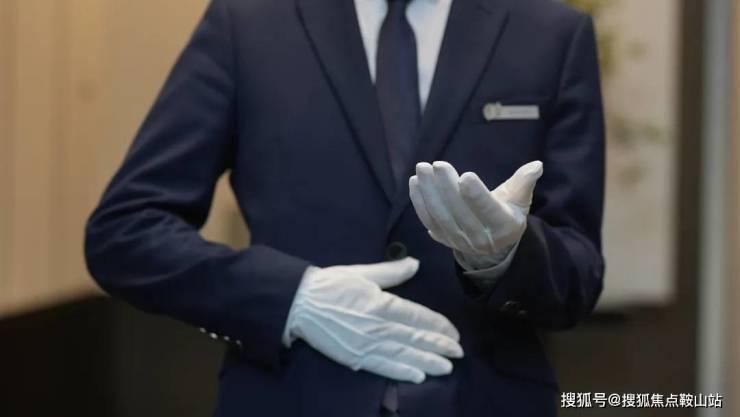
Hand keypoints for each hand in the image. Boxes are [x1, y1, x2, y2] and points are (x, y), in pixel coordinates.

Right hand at [283, 257, 463, 383]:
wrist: (299, 303)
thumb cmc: (331, 284)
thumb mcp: (362, 272)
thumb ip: (391, 272)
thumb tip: (415, 264)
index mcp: (382, 303)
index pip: (418, 316)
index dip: (438, 325)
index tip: (454, 332)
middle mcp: (378, 326)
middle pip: (415, 338)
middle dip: (439, 346)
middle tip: (459, 353)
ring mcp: (367, 344)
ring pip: (404, 355)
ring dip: (427, 362)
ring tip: (447, 368)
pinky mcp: (355, 357)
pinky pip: (383, 367)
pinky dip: (402, 372)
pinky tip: (418, 377)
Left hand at [409, 161, 542, 267]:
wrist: (493, 241)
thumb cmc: (507, 212)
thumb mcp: (519, 199)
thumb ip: (524, 182)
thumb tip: (536, 165)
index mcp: (503, 227)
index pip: (489, 211)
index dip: (476, 195)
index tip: (466, 175)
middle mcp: (481, 239)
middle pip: (460, 212)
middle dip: (446, 187)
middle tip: (437, 164)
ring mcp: (459, 241)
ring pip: (441, 216)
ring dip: (429, 192)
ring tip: (422, 169)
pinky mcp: (442, 239)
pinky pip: (428, 220)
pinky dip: (419, 201)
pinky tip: (415, 182)